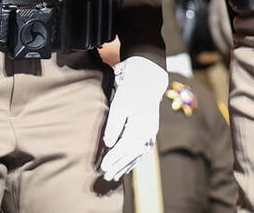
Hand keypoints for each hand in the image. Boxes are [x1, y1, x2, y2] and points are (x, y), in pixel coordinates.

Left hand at [100, 56, 168, 181]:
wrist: (148, 78)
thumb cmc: (130, 90)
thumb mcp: (119, 104)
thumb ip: (114, 125)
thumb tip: (109, 144)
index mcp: (139, 127)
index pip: (124, 148)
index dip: (114, 159)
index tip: (103, 168)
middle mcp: (147, 133)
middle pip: (132, 155)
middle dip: (119, 166)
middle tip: (106, 176)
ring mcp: (150, 133)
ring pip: (138, 154)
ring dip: (126, 165)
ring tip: (114, 176)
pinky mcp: (150, 131)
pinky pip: (142, 150)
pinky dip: (134, 159)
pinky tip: (127, 166)